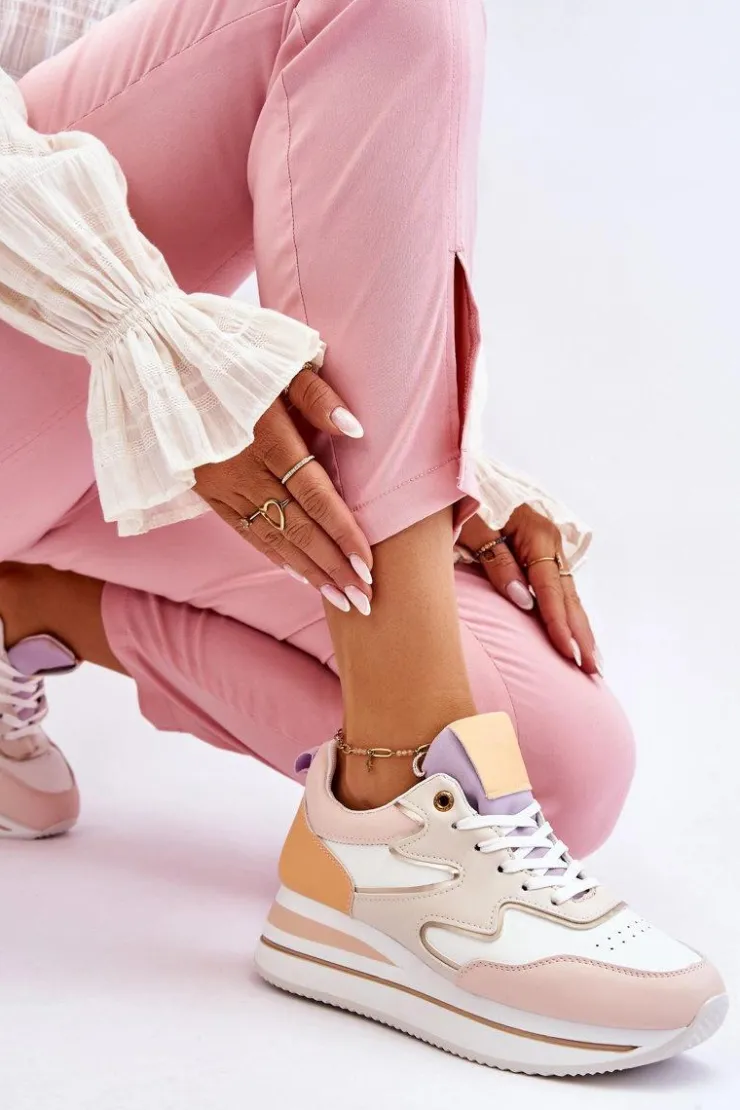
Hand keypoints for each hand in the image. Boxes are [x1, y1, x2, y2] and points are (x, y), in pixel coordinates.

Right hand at [194, 366, 372, 613]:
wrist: (151, 354)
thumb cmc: (226, 349)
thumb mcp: (277, 358)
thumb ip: (316, 395)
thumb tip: (355, 430)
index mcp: (267, 437)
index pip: (314, 497)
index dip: (342, 533)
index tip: (368, 566)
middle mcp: (242, 468)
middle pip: (297, 527)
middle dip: (332, 568)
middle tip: (363, 601)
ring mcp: (220, 483)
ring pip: (271, 537)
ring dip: (308, 571)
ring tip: (338, 598)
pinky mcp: (203, 489)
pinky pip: (243, 530)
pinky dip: (273, 554)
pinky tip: (297, 573)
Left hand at [459, 506, 600, 674]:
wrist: (463, 471)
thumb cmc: (465, 498)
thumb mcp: (473, 526)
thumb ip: (497, 560)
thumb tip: (523, 600)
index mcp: (536, 534)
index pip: (550, 590)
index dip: (559, 624)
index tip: (568, 654)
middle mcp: (550, 541)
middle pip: (568, 595)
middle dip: (581, 634)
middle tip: (593, 671)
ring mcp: (549, 545)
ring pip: (569, 593)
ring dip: (580, 627)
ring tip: (593, 660)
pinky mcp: (541, 549)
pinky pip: (559, 586)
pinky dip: (568, 611)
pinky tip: (574, 631)